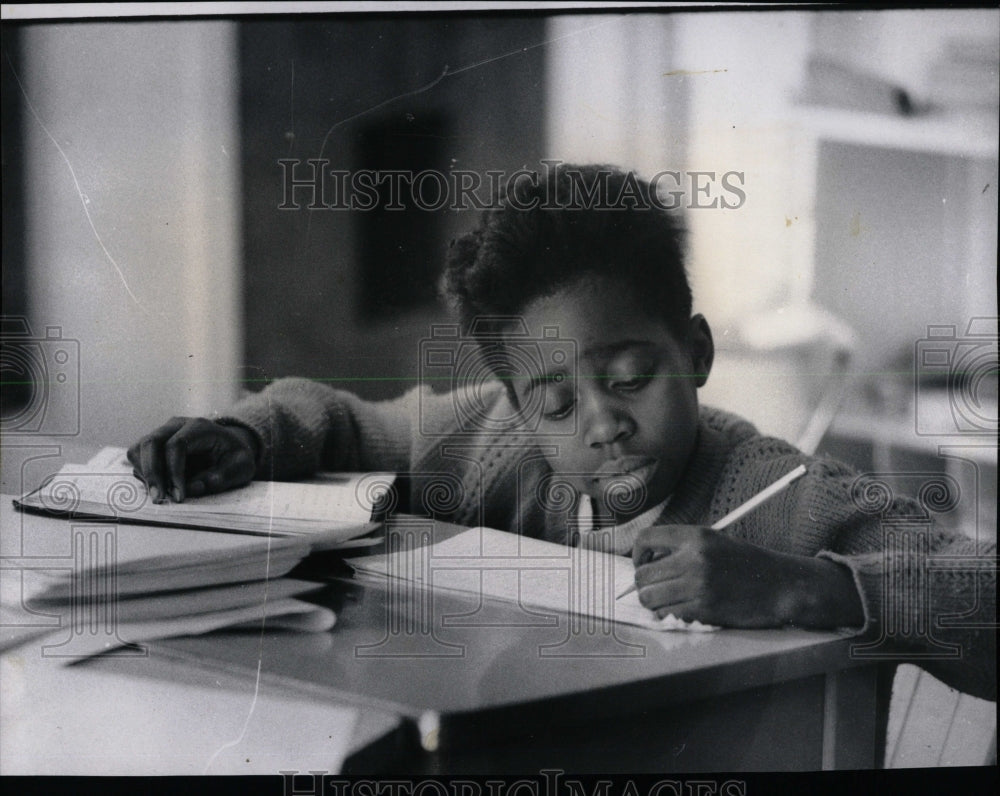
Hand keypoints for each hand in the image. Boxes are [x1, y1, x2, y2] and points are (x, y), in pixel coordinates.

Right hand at [127, 417, 257, 502]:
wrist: (227, 446)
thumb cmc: (234, 457)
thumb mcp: (241, 467)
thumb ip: (223, 477)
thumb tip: (193, 487)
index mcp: (200, 428)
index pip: (177, 444)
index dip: (174, 471)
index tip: (179, 496)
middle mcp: (177, 425)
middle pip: (151, 443)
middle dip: (152, 473)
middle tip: (159, 499)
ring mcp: (162, 432)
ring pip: (138, 449)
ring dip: (145, 474)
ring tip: (161, 495)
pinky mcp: (153, 444)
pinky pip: (137, 457)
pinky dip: (142, 474)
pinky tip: (159, 486)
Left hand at [632, 524, 863, 628]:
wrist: (781, 586)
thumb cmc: (746, 564)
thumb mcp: (714, 542)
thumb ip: (681, 547)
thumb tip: (646, 562)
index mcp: (695, 536)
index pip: (645, 539)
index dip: (638, 554)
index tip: (644, 563)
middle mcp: (693, 559)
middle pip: (643, 575)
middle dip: (644, 584)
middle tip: (657, 588)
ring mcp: (697, 585)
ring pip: (649, 598)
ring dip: (653, 602)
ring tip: (667, 600)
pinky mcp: (703, 609)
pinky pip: (667, 615)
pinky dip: (668, 615)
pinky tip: (682, 610)